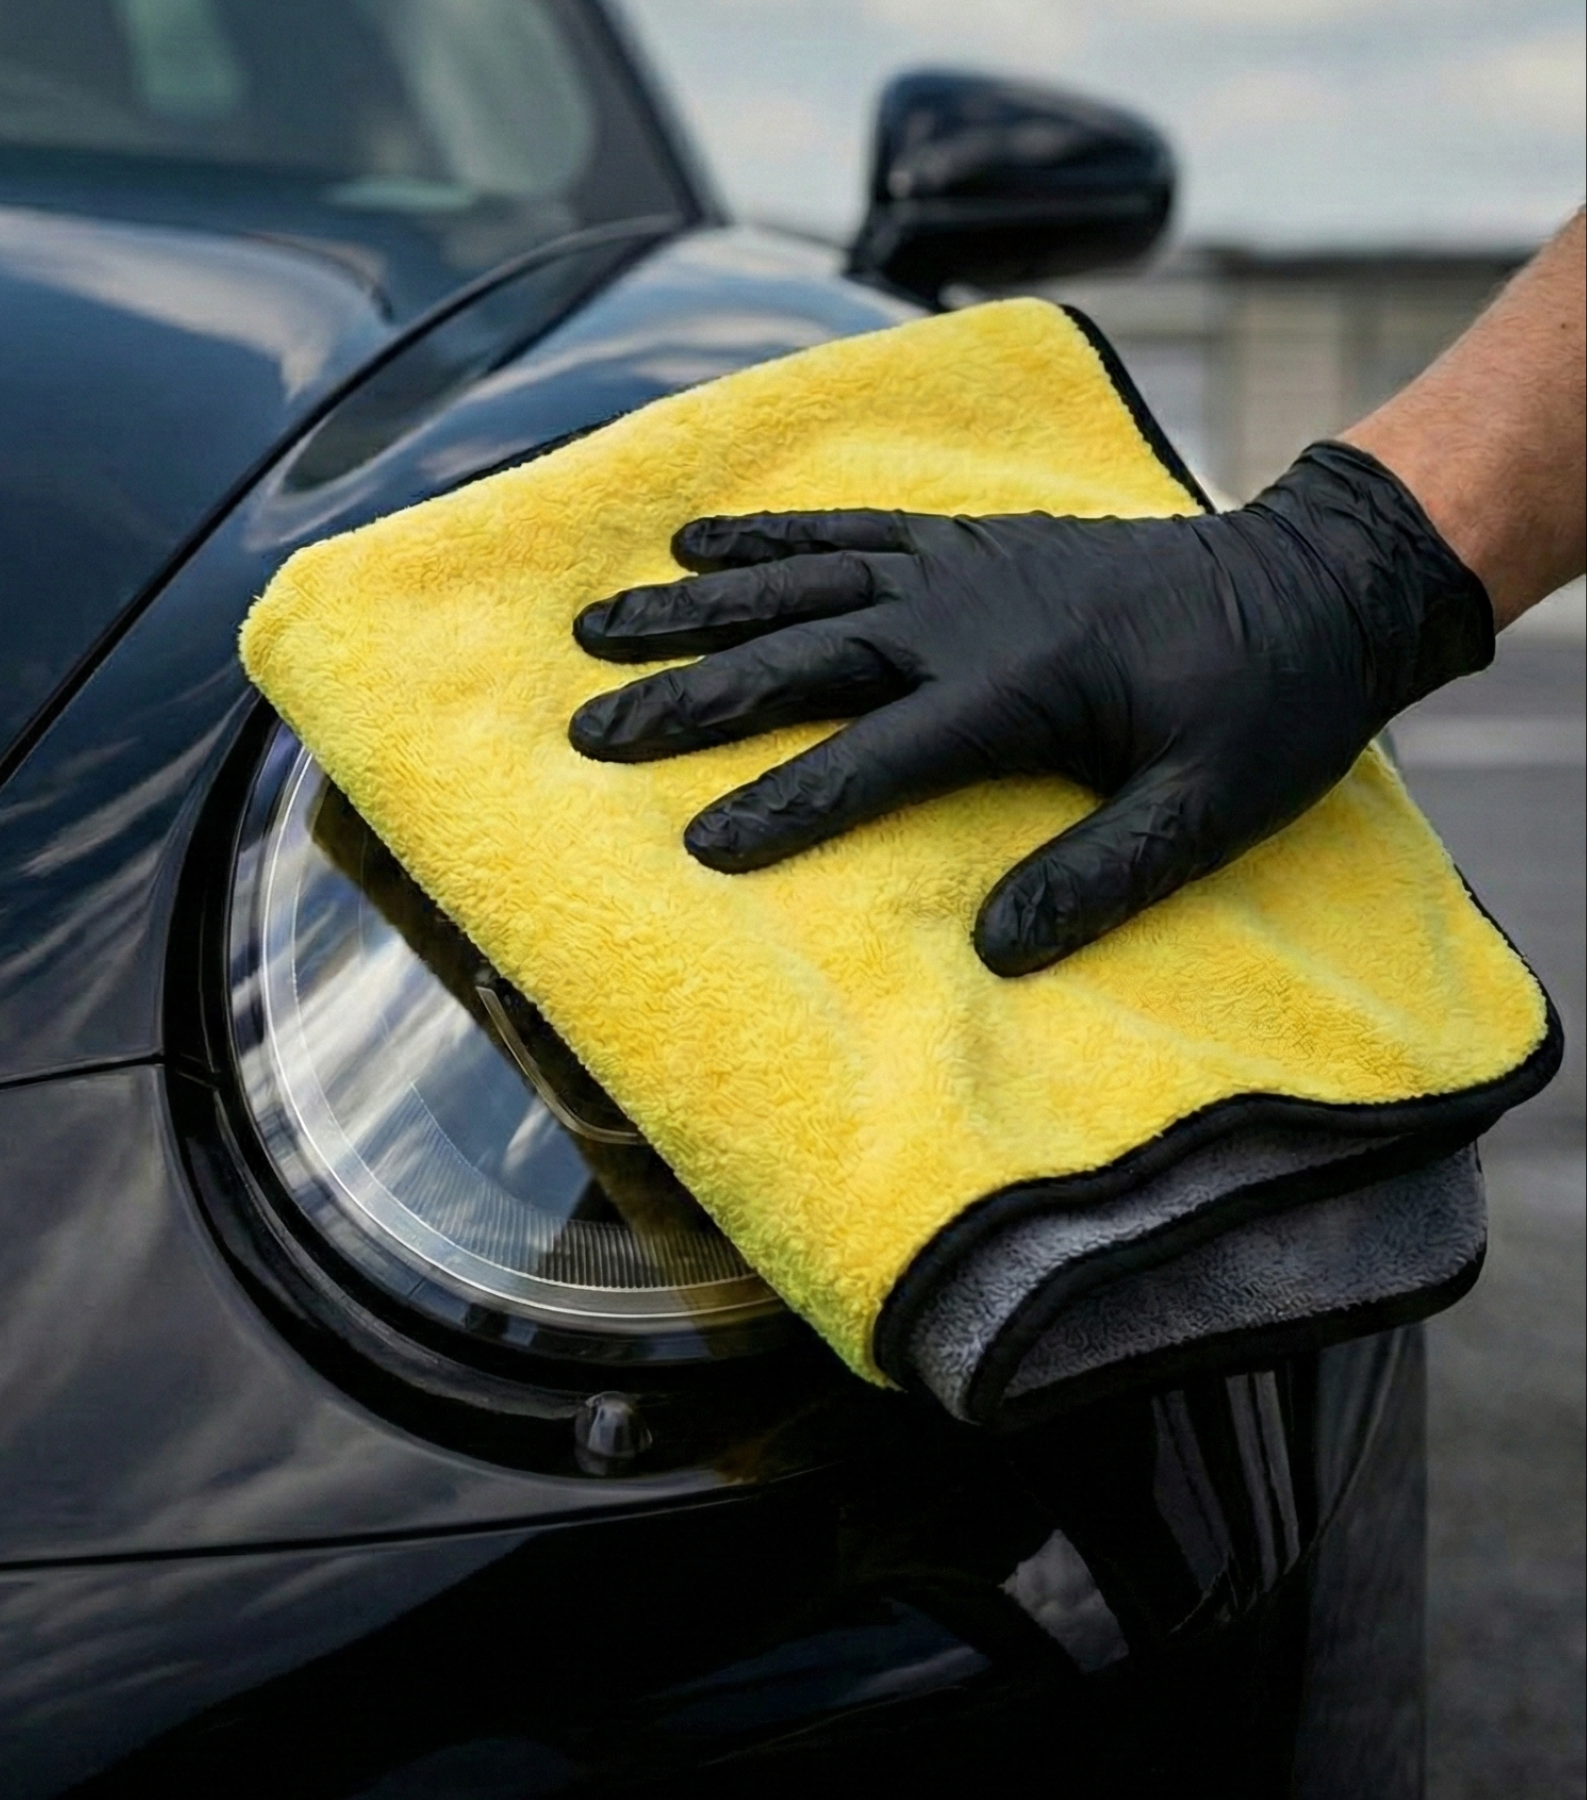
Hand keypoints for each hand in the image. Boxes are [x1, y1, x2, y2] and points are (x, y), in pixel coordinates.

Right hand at [569, 444, 1492, 974]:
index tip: (699, 846)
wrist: (1312, 579)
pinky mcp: (967, 538)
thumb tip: (994, 951)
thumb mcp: (1209, 811)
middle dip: (689, 695)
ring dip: (693, 605)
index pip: (877, 753)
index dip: (787, 801)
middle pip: (802, 652)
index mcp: (1022, 687)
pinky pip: (847, 525)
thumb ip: (1102, 877)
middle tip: (588, 726)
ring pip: (801, 578)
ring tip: (597, 622)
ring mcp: (961, 562)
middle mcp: (968, 613)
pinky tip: (695, 541)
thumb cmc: (1268, 706)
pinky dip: (766, 533)